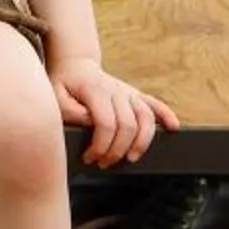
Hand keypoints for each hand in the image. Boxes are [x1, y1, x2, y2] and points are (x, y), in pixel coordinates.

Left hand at [49, 56, 178, 165]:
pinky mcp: (135, 94)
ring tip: (131, 158)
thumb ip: (69, 111)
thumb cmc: (64, 83)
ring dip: (142, 142)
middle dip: (118, 150)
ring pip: (145, 118)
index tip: (90, 157)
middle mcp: (116, 90)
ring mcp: (128, 92)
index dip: (100, 145)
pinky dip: (166, 115)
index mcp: (95, 90)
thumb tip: (90, 123)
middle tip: (104, 163)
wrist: (75, 65)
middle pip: (127, 125)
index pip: (106, 123)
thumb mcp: (55, 95)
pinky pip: (155, 104)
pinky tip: (173, 127)